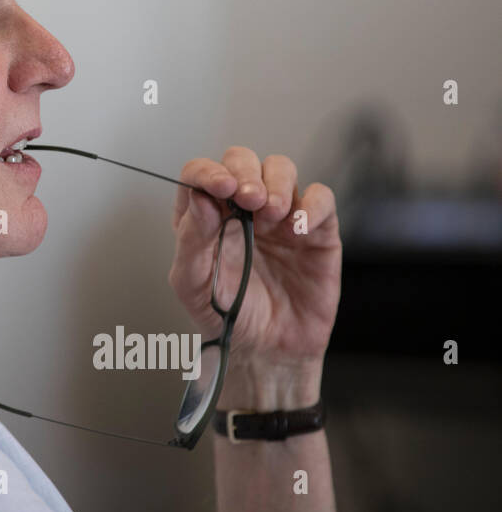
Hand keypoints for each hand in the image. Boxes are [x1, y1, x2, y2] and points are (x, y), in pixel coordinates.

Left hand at [168, 147, 341, 409]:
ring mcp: (279, 217)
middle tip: (248, 199)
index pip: (201, 173)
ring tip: (271, 214)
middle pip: (242, 160)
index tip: (220, 187)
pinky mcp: (315, 231)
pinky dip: (312, 203)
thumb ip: (191, 240)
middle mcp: (241, 209)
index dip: (208, 172)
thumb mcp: (192, 284)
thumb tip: (200, 198)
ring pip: (281, 168)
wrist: (267, 352)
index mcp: (205, 216)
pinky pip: (320, 198)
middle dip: (245, 172)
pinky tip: (299, 226)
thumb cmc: (225, 317)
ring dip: (276, 182)